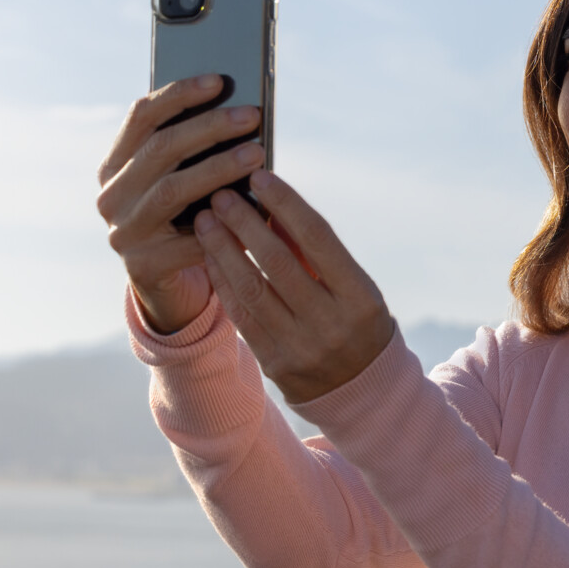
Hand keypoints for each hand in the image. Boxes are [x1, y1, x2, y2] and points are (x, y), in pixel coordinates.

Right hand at [97, 75, 265, 332]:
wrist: (171, 284)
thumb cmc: (187, 216)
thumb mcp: (184, 179)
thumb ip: (196, 150)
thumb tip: (242, 110)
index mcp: (114, 164)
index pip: (141, 116)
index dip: (179, 94)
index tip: (220, 80)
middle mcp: (110, 195)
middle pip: (160, 149)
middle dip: (209, 128)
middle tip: (251, 116)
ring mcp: (122, 232)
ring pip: (173, 189)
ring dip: (219, 168)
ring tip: (257, 154)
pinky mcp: (143, 265)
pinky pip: (190, 238)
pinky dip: (226, 222)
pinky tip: (257, 209)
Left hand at [194, 171, 396, 403]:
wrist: (362, 390)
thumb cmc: (356, 321)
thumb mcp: (352, 286)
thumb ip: (314, 252)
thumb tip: (272, 207)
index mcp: (360, 296)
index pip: (318, 238)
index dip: (286, 204)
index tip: (260, 178)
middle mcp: (331, 322)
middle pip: (278, 262)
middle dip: (245, 223)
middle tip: (221, 195)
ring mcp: (301, 346)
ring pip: (252, 288)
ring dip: (224, 249)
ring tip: (206, 220)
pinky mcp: (275, 363)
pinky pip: (241, 316)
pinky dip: (224, 282)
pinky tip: (210, 257)